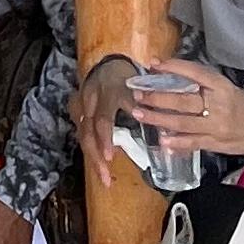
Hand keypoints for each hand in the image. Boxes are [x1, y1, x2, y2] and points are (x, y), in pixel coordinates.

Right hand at [75, 56, 141, 182]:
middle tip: (106, 175)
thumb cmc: (130, 77)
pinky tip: (100, 167)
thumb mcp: (142, 85)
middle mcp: (94, 99)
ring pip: (83, 134)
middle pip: (90, 129)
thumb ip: (149, 104)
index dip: (106, 137)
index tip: (111, 156)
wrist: (107, 64)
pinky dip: (91, 151)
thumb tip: (165, 130)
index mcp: (111, 91)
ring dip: (92, 157)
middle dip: (97, 153)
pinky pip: (82, 135)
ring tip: (104, 178)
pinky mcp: (78, 112)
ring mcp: (83, 105)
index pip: (105, 117)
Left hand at [126, 55, 243, 184]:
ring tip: (139, 114)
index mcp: (223, 87)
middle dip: (157, 97)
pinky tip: (161, 141)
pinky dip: (176, 143)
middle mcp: (219, 105)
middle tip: (138, 93)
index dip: (173, 68)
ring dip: (158, 119)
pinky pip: (192, 143)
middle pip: (183, 100)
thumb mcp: (228, 89)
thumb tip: (172, 74)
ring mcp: (216, 126)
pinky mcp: (215, 144)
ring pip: (182, 122)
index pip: (195, 73)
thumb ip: (205, 84)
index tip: (153, 64)